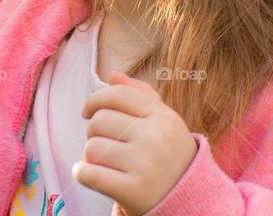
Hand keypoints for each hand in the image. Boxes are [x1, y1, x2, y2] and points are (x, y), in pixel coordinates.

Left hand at [75, 71, 198, 215]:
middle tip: (106, 143)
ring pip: (92, 147)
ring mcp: (145, 165)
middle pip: (99, 121)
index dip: (95, 100)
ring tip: (106, 162)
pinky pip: (89, 173)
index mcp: (163, 116)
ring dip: (91, 155)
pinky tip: (90, 175)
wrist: (190, 198)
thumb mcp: (163, 120)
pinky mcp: (133, 190)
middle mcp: (156, 138)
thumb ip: (139, 94)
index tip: (87, 111)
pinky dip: (82, 174)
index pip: (117, 95)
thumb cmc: (168, 153)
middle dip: (94, 131)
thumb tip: (112, 75)